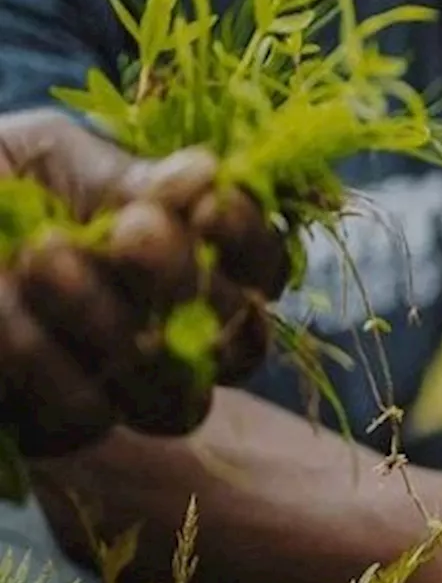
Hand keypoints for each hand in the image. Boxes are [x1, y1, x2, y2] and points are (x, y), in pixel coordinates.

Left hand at [0, 109, 288, 454]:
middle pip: (239, 345)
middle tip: (128, 233)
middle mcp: (174, 331)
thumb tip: (207, 174)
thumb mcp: (53, 157)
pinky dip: (37, 362)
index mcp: (190, 256)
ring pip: (175, 401)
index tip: (212, 207)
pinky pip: (82, 419)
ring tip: (41, 259)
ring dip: (109, 322)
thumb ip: (126, 176)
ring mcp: (121, 387)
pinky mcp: (55, 425)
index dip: (251, 244)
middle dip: (182, 280)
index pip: (262, 269)